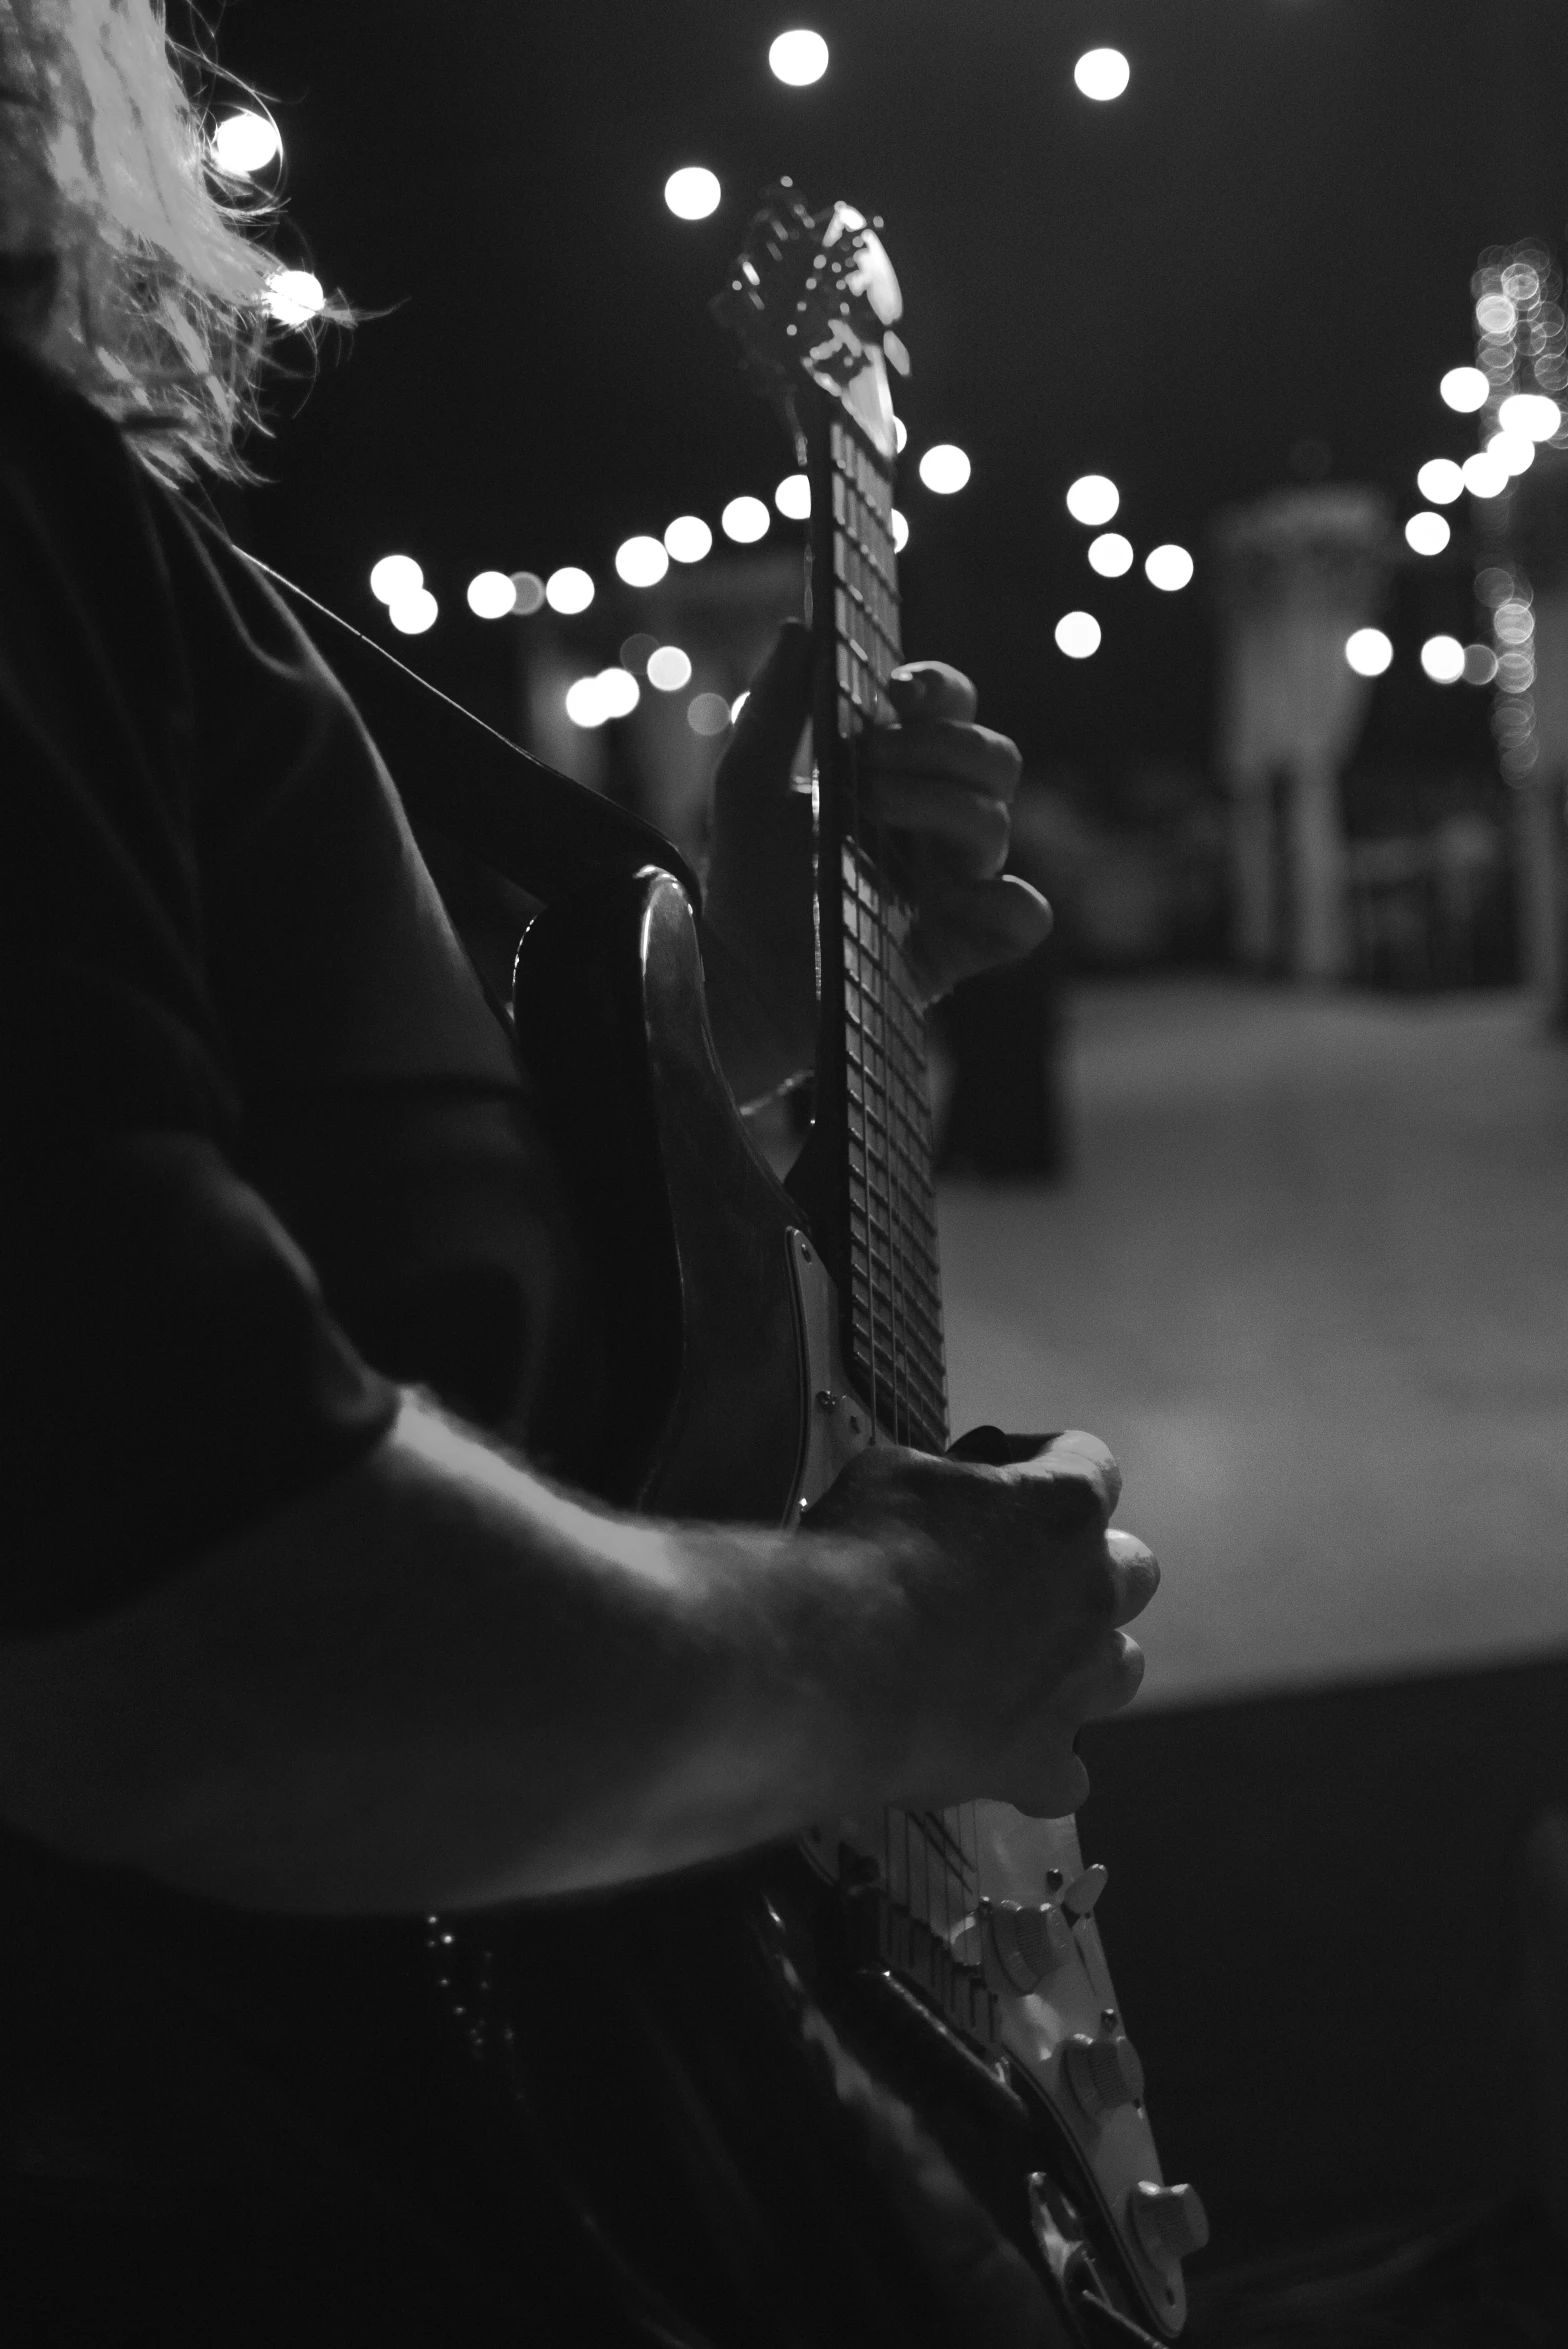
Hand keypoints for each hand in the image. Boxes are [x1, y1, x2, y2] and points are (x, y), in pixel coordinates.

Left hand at [701, 622, 1050, 1103]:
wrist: (735, 980)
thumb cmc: (744, 882)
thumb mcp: (745, 785)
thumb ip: (775, 709)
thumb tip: (802, 625)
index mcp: (900, 771)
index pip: (951, 709)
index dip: (940, 689)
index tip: (895, 692)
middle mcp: (937, 824)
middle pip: (995, 758)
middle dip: (941, 749)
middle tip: (871, 766)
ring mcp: (954, 885)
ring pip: (997, 825)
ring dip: (939, 806)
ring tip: (869, 814)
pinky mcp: (961, 947)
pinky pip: (1023, 916)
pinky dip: (1002, 900)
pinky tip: (942, 898)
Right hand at [804, 1430, 1155, 1817]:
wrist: (830, 1670)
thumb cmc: (861, 1555)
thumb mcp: (894, 1473)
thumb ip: (945, 1483)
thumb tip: (948, 1497)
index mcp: (1065, 1508)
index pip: (1092, 1463)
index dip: (1045, 1461)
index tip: (1000, 1472)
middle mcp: (1092, 1595)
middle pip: (1133, 1571)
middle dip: (1084, 1565)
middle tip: (1016, 1571)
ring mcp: (1076, 1685)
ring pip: (1121, 1668)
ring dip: (1081, 1659)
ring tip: (1018, 1663)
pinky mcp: (1040, 1763)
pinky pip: (1068, 1775)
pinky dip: (1038, 1763)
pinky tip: (996, 1751)